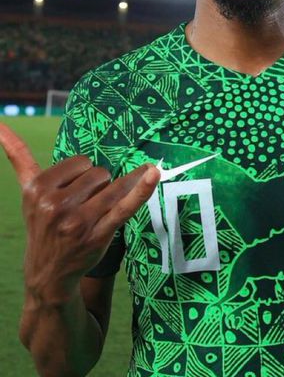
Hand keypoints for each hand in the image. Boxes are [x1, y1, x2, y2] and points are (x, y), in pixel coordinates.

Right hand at [0, 123, 159, 304]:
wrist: (48, 275)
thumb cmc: (43, 224)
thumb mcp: (28, 192)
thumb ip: (19, 156)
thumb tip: (0, 124)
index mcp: (37, 189)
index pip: (81, 162)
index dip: (81, 175)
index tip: (71, 194)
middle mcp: (55, 205)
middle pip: (98, 172)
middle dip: (96, 186)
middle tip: (81, 209)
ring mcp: (78, 221)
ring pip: (113, 185)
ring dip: (113, 193)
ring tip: (96, 212)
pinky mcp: (99, 233)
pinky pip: (125, 205)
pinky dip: (142, 189)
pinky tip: (153, 173)